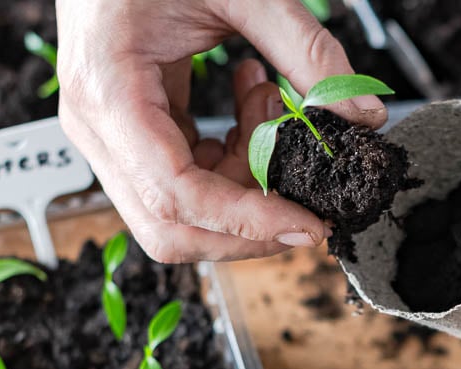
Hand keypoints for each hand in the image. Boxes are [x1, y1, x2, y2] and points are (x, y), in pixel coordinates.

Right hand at [56, 0, 388, 262]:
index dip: (247, 222)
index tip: (308, 224)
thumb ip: (304, 48)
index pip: (175, 195)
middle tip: (305, 194)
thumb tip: (362, 112)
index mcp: (109, 91)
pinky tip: (250, 105)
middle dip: (247, 226)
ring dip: (244, 181)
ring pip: (180, 214)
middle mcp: (97, 125)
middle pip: (170, 228)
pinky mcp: (130, 135)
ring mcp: (109, 135)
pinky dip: (232, 160)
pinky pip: (185, 181)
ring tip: (268, 104)